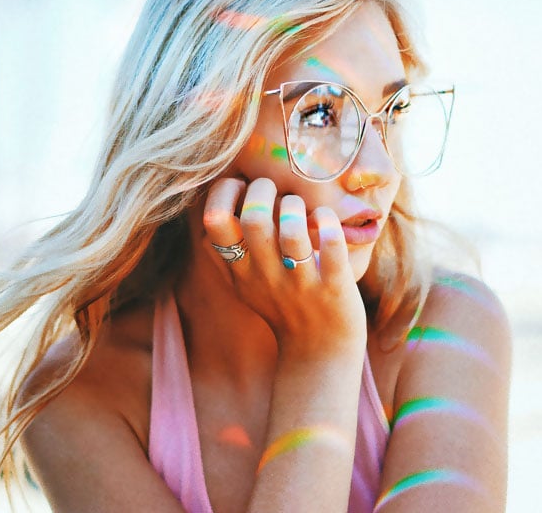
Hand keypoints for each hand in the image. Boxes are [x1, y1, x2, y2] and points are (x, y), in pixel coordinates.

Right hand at [202, 177, 366, 360]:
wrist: (319, 355)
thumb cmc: (283, 310)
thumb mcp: (244, 288)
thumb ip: (225, 258)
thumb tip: (208, 219)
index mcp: (241, 271)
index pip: (215, 222)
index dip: (223, 193)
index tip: (240, 186)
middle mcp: (266, 276)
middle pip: (254, 219)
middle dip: (263, 189)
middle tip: (274, 189)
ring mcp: (301, 283)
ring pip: (293, 230)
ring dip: (296, 206)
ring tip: (300, 208)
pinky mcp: (334, 288)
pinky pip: (332, 246)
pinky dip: (329, 224)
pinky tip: (324, 220)